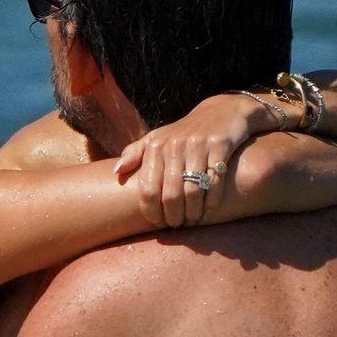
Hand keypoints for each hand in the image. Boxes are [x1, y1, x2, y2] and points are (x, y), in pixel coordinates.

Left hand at [113, 94, 264, 230]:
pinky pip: (215, 183)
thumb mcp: (157, 139)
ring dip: (193, 213)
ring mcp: (198, 145)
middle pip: (171, 196)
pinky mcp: (219, 145)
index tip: (158, 222)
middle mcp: (174, 145)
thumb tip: (116, 172)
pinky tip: (209, 210)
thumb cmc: (183, 134)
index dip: (152, 212)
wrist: (221, 112)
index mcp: (155, 146)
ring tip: (193, 220)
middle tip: (177, 224)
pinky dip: (211, 203)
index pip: (148, 189)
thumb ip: (134, 155)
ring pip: (193, 192)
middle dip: (174, 217)